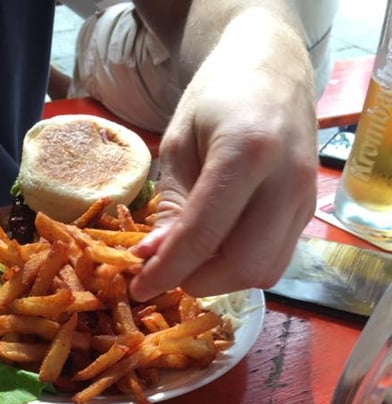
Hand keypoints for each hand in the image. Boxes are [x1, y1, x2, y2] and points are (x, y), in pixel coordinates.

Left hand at [130, 10, 317, 301]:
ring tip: (192, 259)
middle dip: (197, 280)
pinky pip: (276, 261)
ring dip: (221, 279)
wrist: (272, 68)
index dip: (167, 270)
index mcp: (247, 153)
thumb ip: (170, 205)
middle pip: (242, 265)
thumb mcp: (178, 145)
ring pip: (263, 272)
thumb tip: (153, 259)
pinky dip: (241, 267)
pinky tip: (218, 250)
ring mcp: (305, 199)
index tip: (139, 288)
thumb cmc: (217, 98)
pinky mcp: (310, 211)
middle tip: (168, 271)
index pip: (203, 235)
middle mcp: (286, 180)